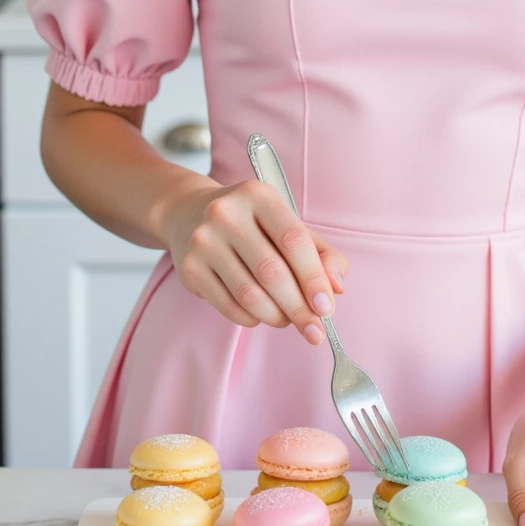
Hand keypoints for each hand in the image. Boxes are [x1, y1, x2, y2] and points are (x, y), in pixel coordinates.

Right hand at [159, 179, 349, 344]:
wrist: (188, 214)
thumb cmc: (250, 223)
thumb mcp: (286, 224)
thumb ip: (319, 253)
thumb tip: (336, 287)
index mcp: (259, 196)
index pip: (294, 241)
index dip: (314, 279)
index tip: (327, 308)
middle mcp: (227, 214)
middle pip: (272, 272)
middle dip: (299, 308)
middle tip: (314, 330)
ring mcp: (204, 241)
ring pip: (250, 295)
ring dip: (276, 317)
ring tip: (287, 319)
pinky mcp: (189, 269)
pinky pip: (229, 307)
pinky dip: (252, 319)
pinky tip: (260, 314)